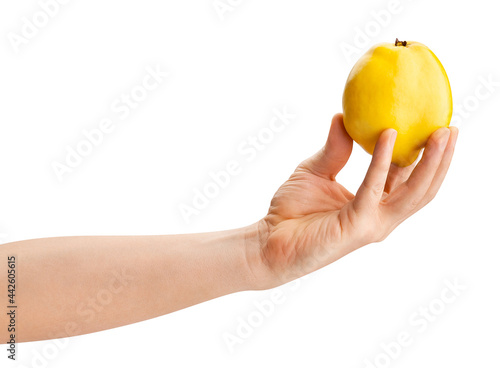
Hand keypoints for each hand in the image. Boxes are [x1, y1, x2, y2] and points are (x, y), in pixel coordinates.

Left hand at [254, 113, 457, 287]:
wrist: (268, 240)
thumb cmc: (291, 211)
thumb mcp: (316, 171)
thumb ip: (335, 148)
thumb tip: (342, 116)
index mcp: (374, 204)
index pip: (408, 179)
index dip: (425, 156)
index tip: (436, 127)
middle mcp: (379, 217)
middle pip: (422, 188)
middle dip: (440, 160)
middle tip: (451, 129)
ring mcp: (372, 224)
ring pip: (413, 193)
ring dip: (429, 162)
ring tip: (440, 132)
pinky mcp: (357, 226)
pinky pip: (374, 187)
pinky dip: (384, 160)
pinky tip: (389, 134)